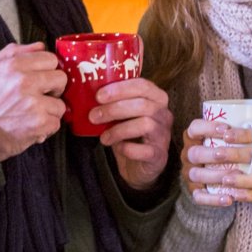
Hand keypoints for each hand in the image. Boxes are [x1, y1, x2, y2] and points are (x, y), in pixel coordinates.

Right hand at [0, 43, 65, 161]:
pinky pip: (56, 122)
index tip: (42, 78)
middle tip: (41, 96)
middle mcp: (25, 82)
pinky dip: (46, 127)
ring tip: (34, 113)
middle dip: (53, 88)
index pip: (50, 59)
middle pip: (61, 78)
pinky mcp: (39, 123)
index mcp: (14, 65)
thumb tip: (40, 46)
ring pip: (61, 104)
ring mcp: (34, 103)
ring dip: (49, 110)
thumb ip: (14, 52)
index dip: (48, 69)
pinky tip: (33, 125)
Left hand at [91, 75, 172, 189]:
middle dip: (114, 109)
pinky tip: (117, 148)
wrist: (139, 165)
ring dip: (118, 130)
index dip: (120, 88)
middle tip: (93, 116)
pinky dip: (127, 149)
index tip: (98, 96)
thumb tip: (86, 95)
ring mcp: (164, 135)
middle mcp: (164, 115)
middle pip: (143, 105)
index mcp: (157, 98)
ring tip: (103, 137)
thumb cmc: (129, 134)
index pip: (142, 86)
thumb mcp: (123, 115)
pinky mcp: (160, 155)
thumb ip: (113, 103)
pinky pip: (145, 150)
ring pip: (145, 125)